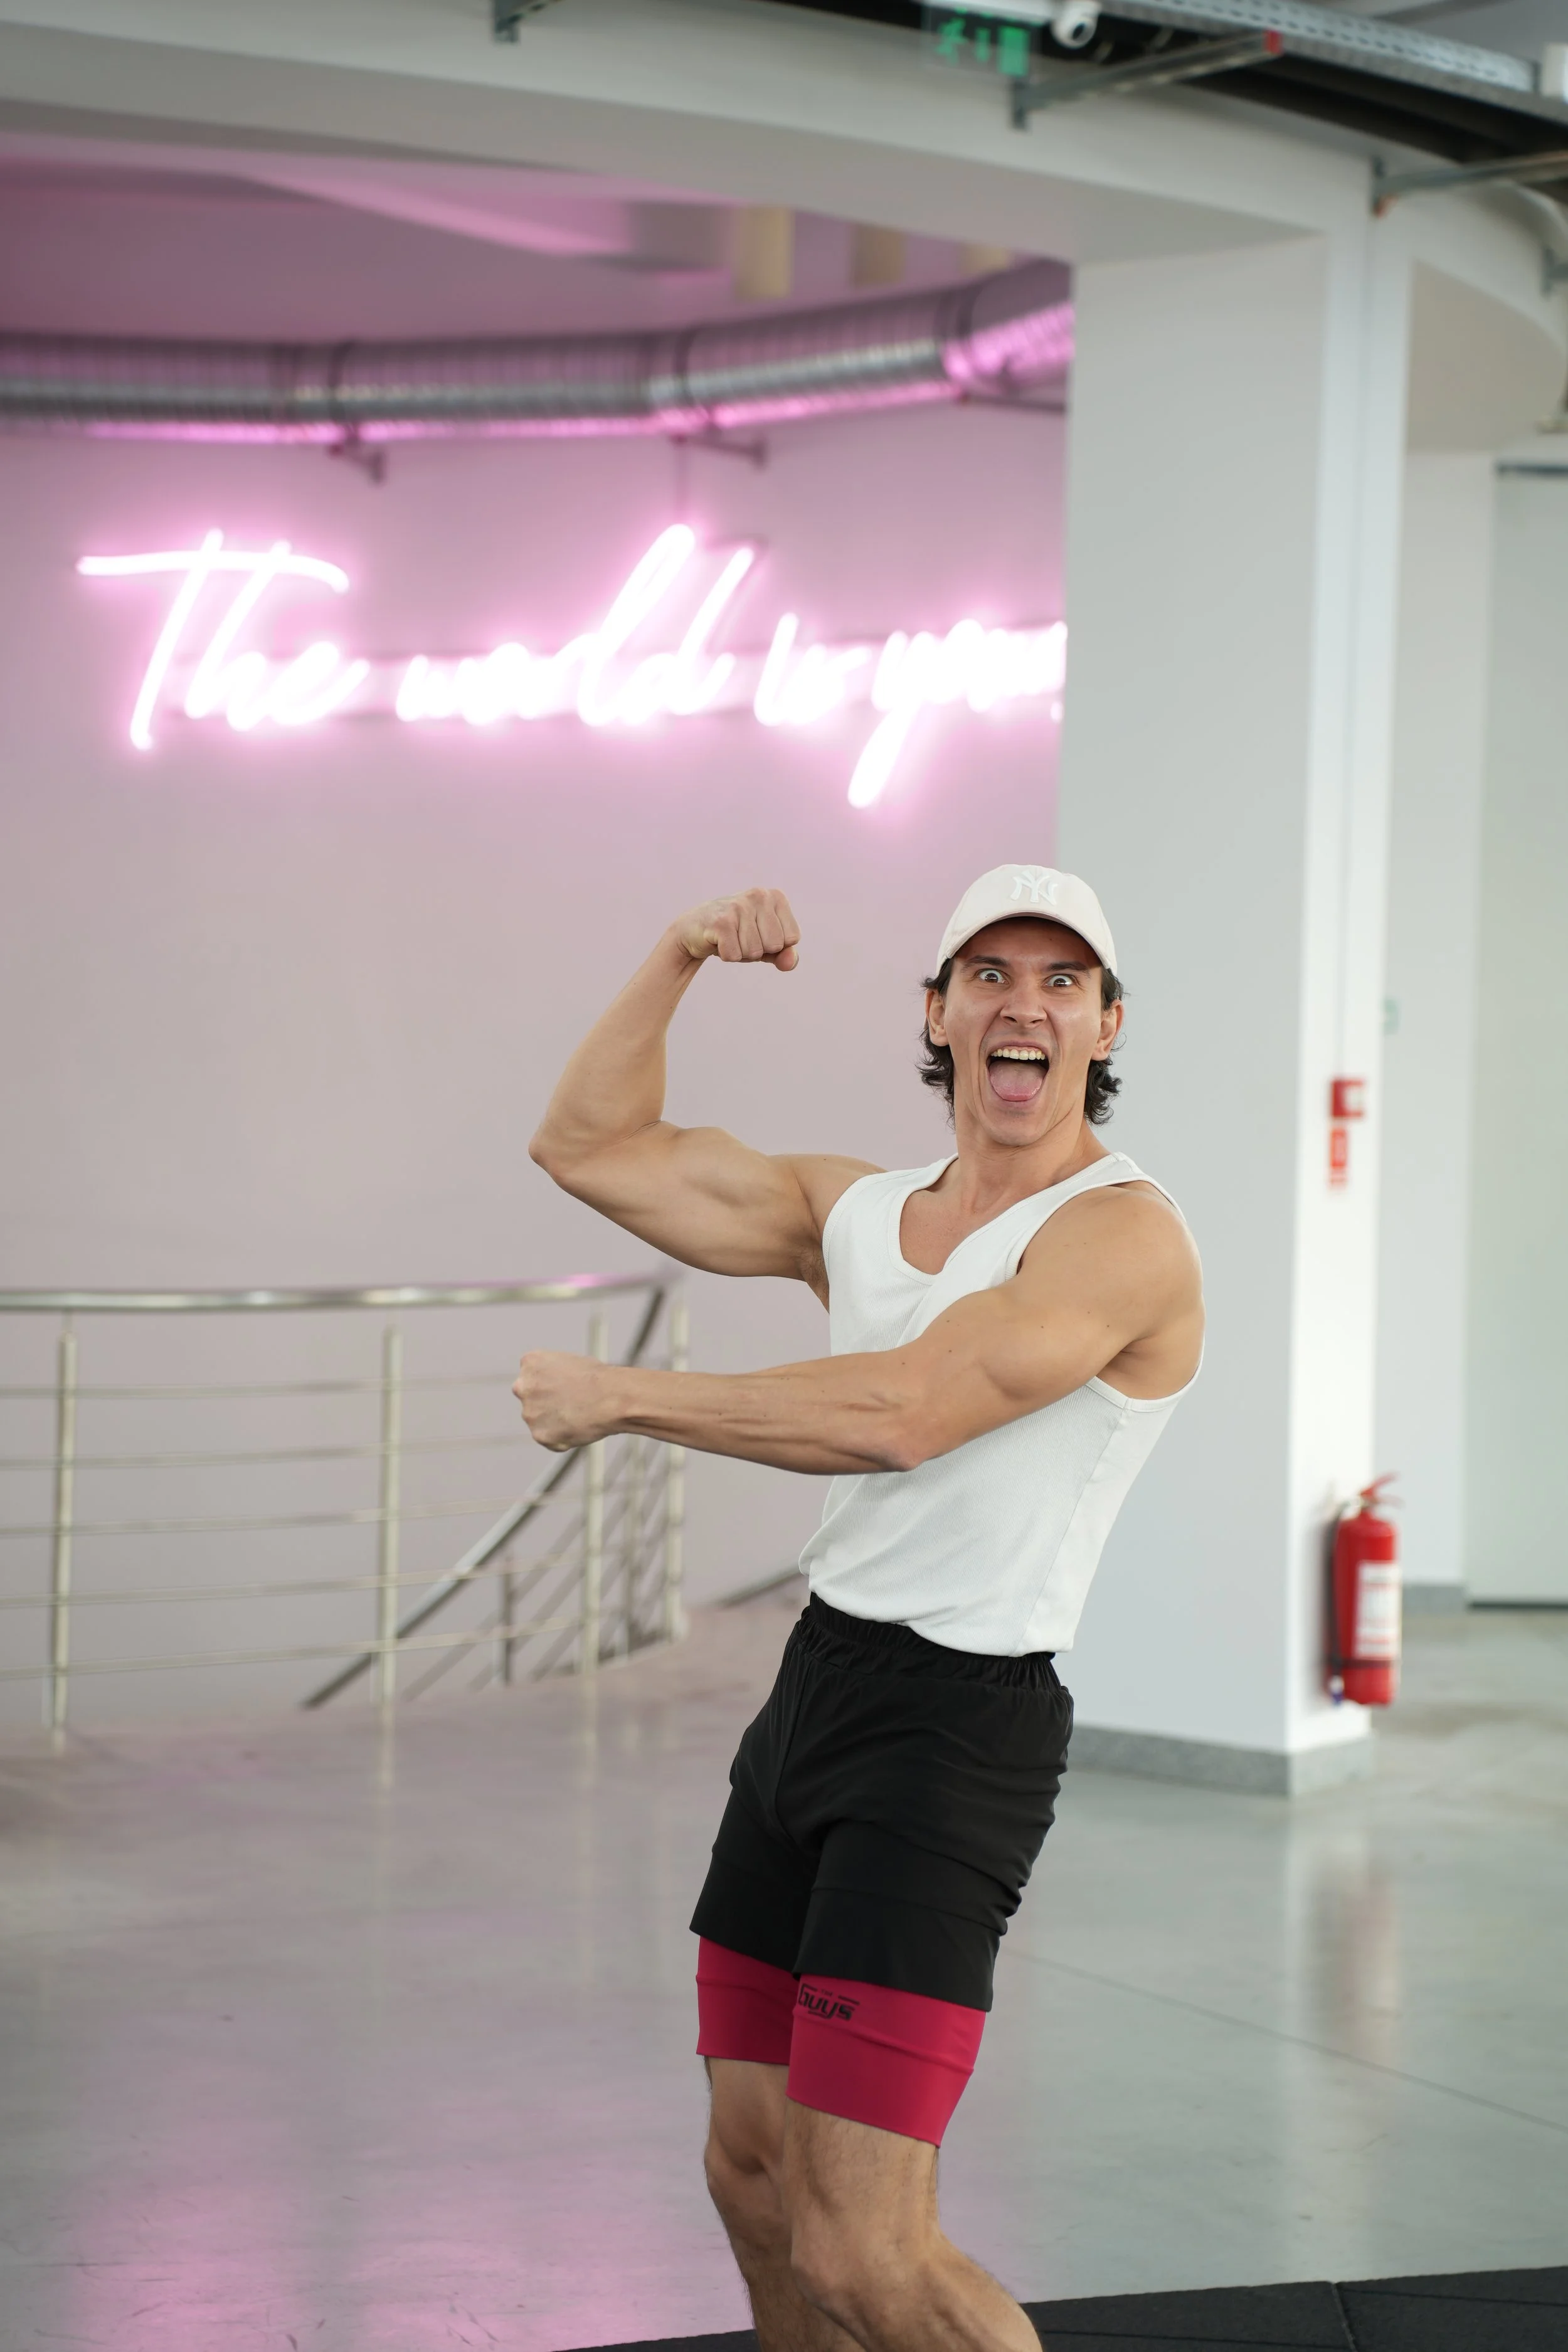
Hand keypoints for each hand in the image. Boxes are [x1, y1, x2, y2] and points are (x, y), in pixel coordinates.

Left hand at [513, 1351, 615, 1450]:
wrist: (611, 1398)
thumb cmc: (598, 1379)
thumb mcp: (569, 1362)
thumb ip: (552, 1375)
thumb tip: (554, 1388)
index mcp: (530, 1363)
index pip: (531, 1376)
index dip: (550, 1384)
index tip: (564, 1388)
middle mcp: (523, 1387)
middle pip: (530, 1398)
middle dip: (545, 1403)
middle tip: (570, 1404)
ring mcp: (529, 1413)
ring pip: (539, 1420)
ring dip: (554, 1421)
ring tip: (579, 1415)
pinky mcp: (539, 1435)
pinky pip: (549, 1439)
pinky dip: (563, 1437)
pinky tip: (579, 1427)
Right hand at [674, 887, 799, 971]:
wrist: (695, 929)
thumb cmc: (737, 935)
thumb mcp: (766, 944)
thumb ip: (785, 954)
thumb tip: (790, 963)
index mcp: (775, 897)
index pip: (792, 938)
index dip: (775, 946)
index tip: (757, 934)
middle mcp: (759, 896)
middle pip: (774, 946)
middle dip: (758, 951)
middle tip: (741, 937)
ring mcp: (739, 907)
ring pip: (754, 952)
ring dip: (741, 953)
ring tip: (730, 938)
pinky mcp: (720, 922)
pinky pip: (735, 956)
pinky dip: (727, 956)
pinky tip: (718, 941)